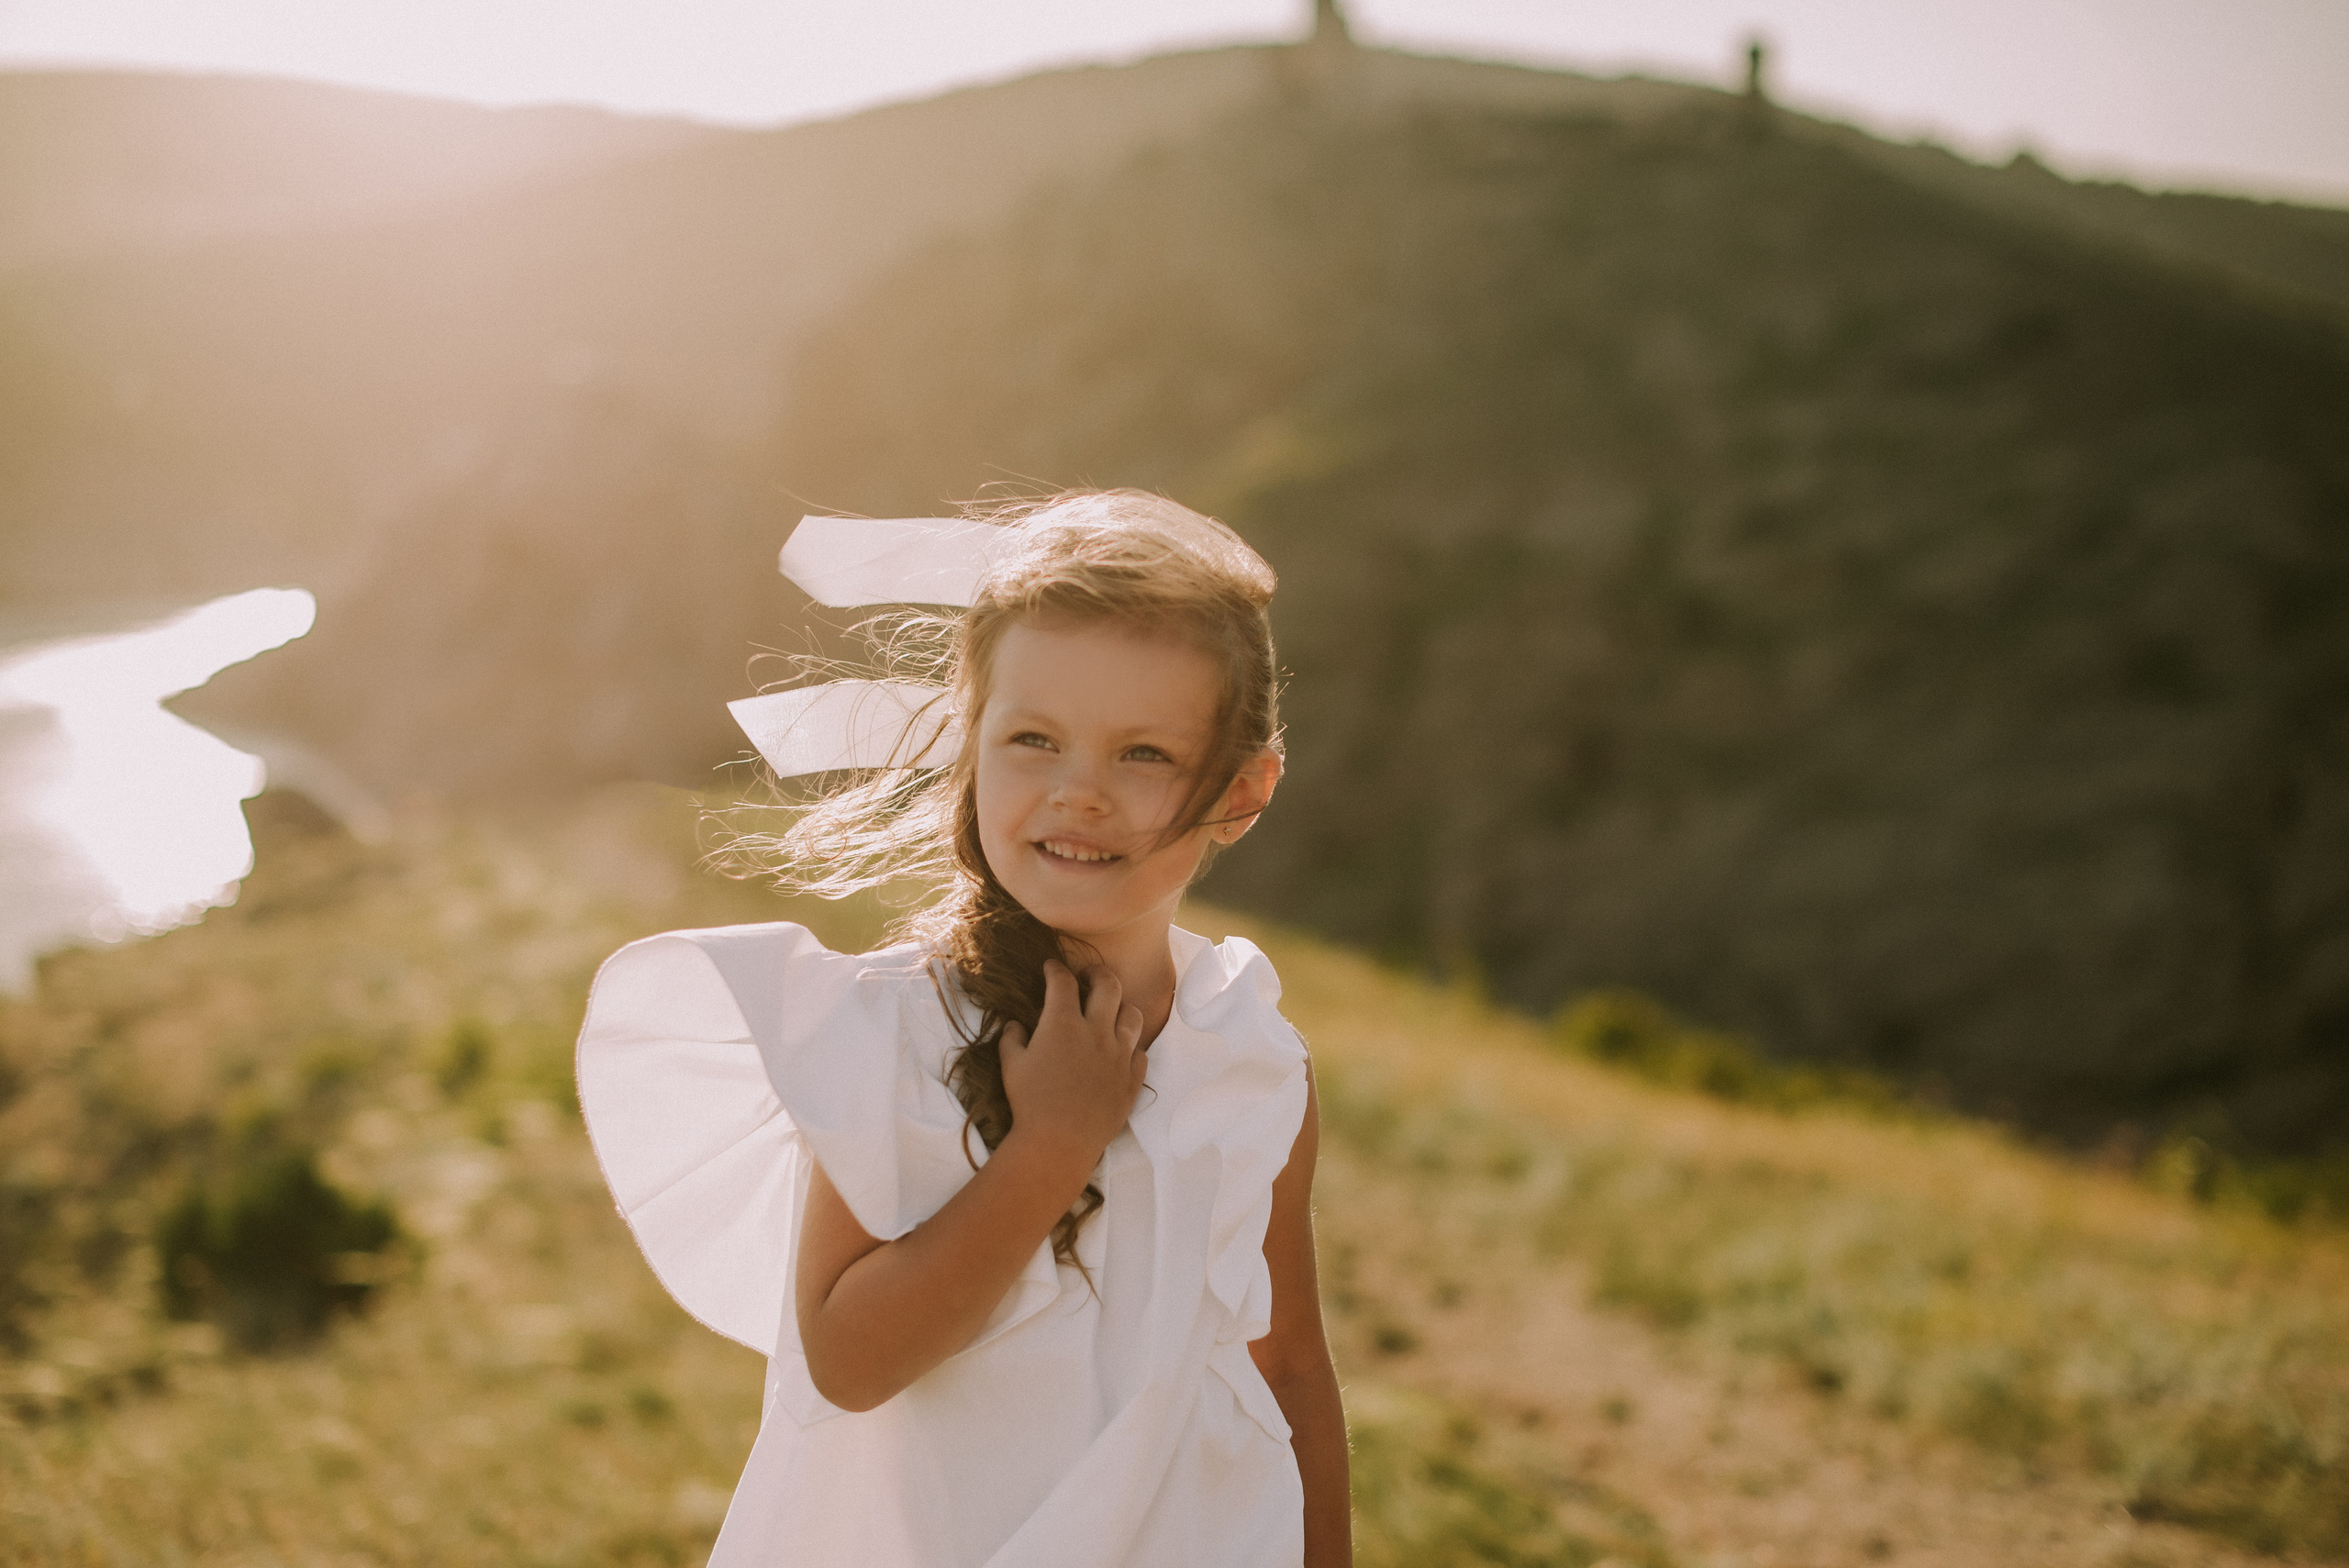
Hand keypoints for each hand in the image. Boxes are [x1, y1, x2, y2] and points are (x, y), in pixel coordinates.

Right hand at [999, 960, 1146, 1170]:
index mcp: (1063, 1023)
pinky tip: (1120, 1050)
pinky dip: (1131, 1046)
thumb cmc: (1029, 1103)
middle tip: (1088, 975)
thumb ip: (1012, 1039)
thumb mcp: (1010, 1066)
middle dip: (1097, 972)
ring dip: (1121, 1007)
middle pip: (1108, 985)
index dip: (1056, 969)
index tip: (1051, 967)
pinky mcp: (1132, 1079)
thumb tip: (1016, 1024)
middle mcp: (1097, 1032)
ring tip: (1111, 1011)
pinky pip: (1140, 1053)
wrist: (1059, 1143)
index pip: (1063, 981)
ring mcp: (1119, 1055)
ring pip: (1133, 1015)